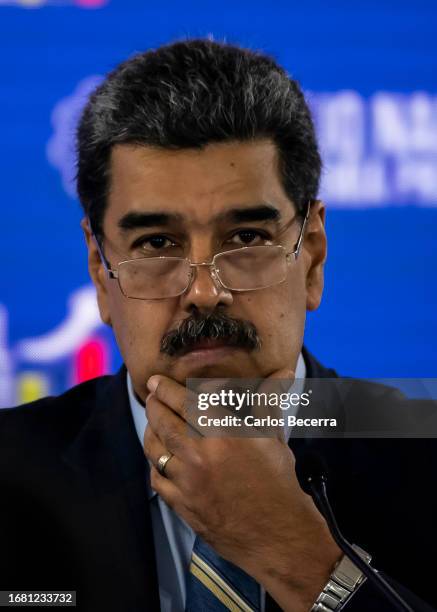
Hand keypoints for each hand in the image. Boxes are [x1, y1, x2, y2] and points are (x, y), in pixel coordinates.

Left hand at [143, 370, 340, 611]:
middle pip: (164, 421)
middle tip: (151, 395)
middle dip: (154, 404)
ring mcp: (188, 481)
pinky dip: (155, 464)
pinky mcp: (182, 504)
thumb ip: (269, 401)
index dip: (166, 388)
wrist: (277, 533)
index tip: (155, 381)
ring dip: (150, 431)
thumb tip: (283, 372)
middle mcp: (201, 454)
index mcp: (223, 433)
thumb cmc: (278, 482)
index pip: (185, 401)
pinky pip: (157, 479)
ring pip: (155, 449)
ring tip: (152, 422)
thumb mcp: (273, 436)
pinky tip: (160, 457)